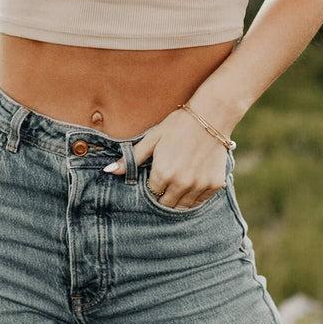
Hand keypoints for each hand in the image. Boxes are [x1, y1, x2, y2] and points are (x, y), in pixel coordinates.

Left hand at [102, 108, 229, 208]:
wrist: (210, 116)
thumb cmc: (177, 125)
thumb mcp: (152, 138)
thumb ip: (132, 158)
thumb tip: (108, 171)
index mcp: (163, 173)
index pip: (151, 194)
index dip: (151, 186)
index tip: (154, 177)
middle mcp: (181, 183)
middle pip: (167, 204)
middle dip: (163, 196)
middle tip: (165, 181)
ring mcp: (199, 185)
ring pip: (184, 207)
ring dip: (178, 199)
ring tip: (177, 183)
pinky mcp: (214, 185)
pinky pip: (201, 201)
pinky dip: (195, 196)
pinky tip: (192, 182)